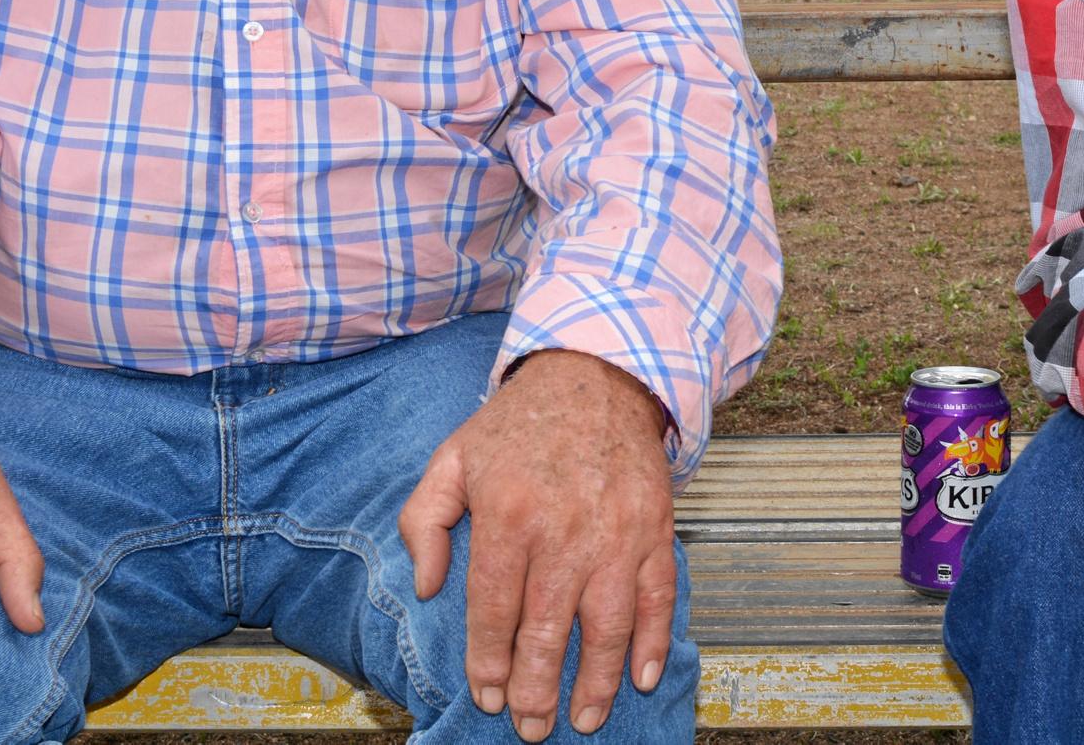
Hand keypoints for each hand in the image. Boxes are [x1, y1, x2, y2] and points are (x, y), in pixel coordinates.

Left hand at [399, 350, 677, 739]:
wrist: (596, 375)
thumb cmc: (519, 423)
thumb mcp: (452, 458)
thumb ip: (424, 522)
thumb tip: (427, 587)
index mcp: (510, 515)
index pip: (495, 609)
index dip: (489, 662)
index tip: (486, 694)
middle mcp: (565, 530)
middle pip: (548, 630)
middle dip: (536, 689)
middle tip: (531, 726)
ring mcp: (617, 532)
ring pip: (607, 626)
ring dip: (594, 681)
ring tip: (582, 718)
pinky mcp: (655, 528)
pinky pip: (658, 597)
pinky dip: (653, 642)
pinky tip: (641, 677)